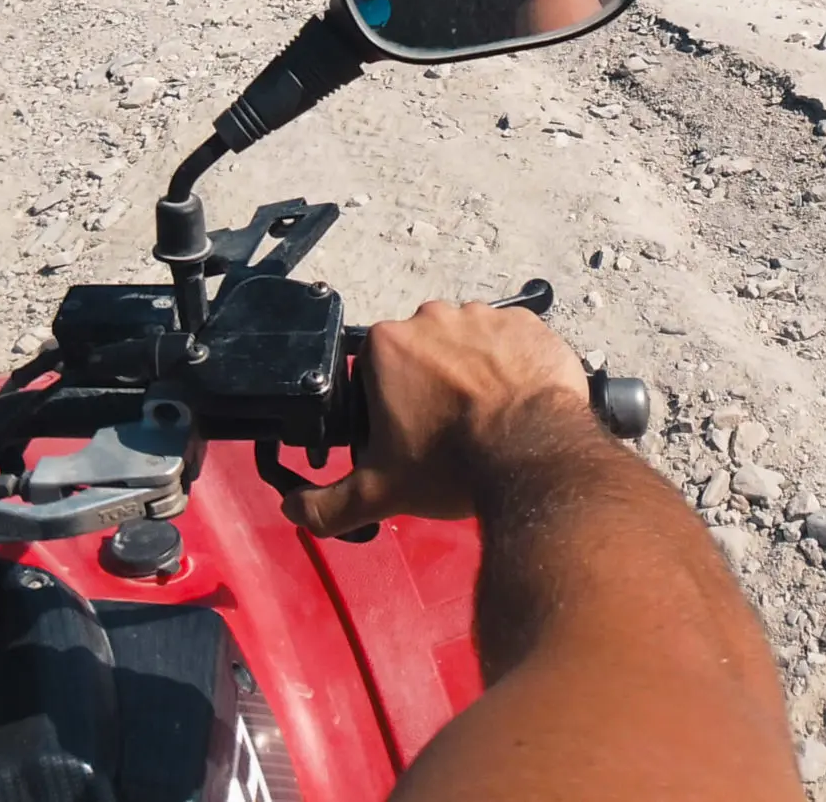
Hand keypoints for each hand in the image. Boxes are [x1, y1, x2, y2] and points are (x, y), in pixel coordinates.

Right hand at [285, 300, 588, 537]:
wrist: (532, 456)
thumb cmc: (452, 465)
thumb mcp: (378, 492)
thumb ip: (326, 504)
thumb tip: (293, 509)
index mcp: (387, 344)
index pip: (373, 369)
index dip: (386, 404)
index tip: (405, 431)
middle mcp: (433, 317)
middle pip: (420, 353)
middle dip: (428, 385)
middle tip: (445, 429)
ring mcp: (485, 315)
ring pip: (466, 344)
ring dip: (470, 372)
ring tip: (483, 418)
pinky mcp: (529, 323)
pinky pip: (510, 341)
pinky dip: (510, 365)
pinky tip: (514, 401)